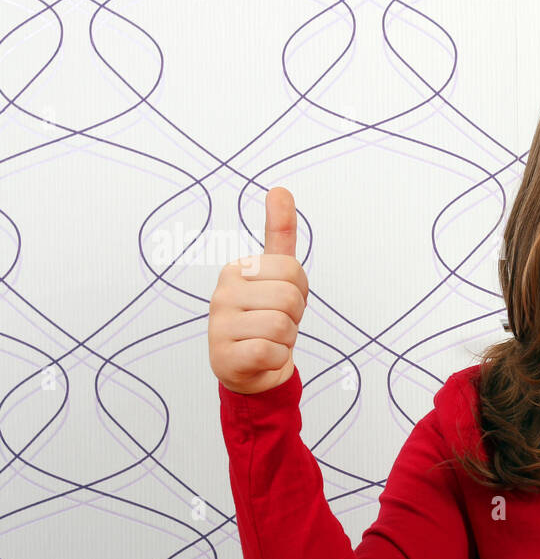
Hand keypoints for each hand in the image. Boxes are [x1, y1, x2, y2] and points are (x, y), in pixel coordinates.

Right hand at [208, 186, 308, 393]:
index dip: (300, 290)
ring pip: (281, 325)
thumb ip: (280, 234)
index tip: (284, 300)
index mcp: (237, 269)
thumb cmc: (267, 319)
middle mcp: (222, 292)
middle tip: (278, 324)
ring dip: (286, 338)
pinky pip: (270, 351)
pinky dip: (276, 358)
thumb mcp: (278, 276)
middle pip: (288, 297)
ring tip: (270, 340)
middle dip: (294, 316)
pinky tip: (262, 357)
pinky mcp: (224, 355)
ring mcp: (219, 324)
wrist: (253, 370)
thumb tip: (280, 188)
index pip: (292, 269)